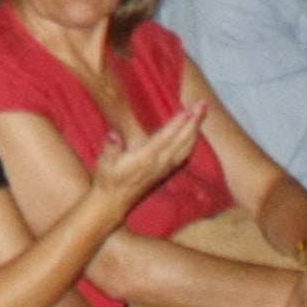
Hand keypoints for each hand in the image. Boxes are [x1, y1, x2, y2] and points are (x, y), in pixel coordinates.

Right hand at [81, 103, 205, 212]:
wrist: (113, 203)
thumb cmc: (107, 180)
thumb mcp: (104, 163)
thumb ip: (111, 149)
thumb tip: (114, 135)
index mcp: (145, 158)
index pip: (166, 138)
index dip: (178, 124)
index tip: (189, 110)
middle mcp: (159, 164)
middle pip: (182, 140)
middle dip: (194, 122)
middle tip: (203, 103)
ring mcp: (165, 170)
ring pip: (186, 148)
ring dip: (195, 130)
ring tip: (202, 113)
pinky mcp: (166, 174)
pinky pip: (184, 157)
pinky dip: (191, 144)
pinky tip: (194, 136)